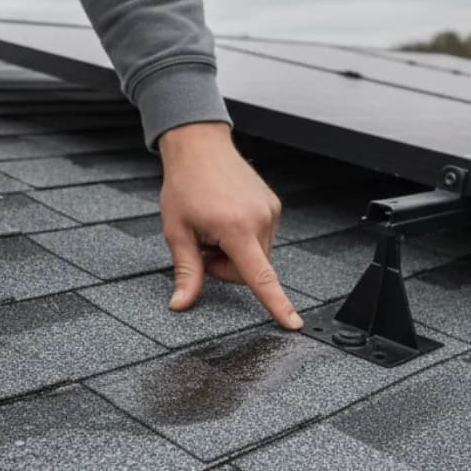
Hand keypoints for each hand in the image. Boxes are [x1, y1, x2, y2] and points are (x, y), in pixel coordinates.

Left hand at [158, 122, 302, 329]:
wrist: (199, 147)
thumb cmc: (185, 184)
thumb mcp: (177, 231)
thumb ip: (186, 271)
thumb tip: (181, 303)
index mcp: (236, 228)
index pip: (260, 277)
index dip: (277, 304)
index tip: (293, 323)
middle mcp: (260, 219)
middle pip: (249, 271)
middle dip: (225, 266)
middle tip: (203, 244)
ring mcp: (271, 210)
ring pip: (256, 256)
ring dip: (234, 252)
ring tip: (214, 227)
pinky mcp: (274, 205)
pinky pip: (261, 238)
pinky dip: (243, 238)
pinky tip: (226, 218)